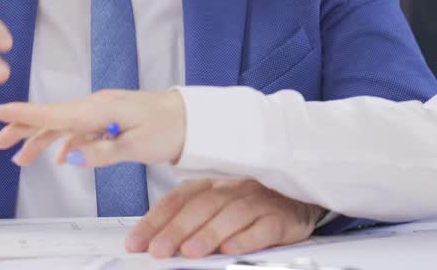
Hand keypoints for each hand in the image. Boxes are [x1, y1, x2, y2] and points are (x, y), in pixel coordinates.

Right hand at [0, 89, 185, 168]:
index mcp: (100, 110)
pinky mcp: (108, 118)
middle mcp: (96, 106)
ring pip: (63, 124)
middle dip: (23, 128)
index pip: (55, 112)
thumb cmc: (167, 128)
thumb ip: (103, 152)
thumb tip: (71, 157)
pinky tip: (59, 157)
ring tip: (20, 158)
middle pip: (53, 117)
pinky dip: (65, 141)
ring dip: (41, 139)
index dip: (25, 113)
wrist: (190, 118)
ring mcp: (101, 110)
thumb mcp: (137, 146)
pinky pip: (79, 129)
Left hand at [126, 178, 322, 258]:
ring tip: (189, 252)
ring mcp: (258, 201)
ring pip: (231, 215)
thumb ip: (190, 218)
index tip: (137, 242)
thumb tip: (155, 240)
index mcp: (212, 183)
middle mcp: (233, 188)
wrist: (299, 198)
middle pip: (202, 206)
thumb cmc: (253, 203)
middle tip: (158, 250)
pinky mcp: (281, 217)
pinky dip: (246, 238)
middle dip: (177, 229)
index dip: (155, 220)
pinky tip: (231, 248)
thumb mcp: (218, 204)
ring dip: (208, 234)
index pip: (178, 199)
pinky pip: (263, 227)